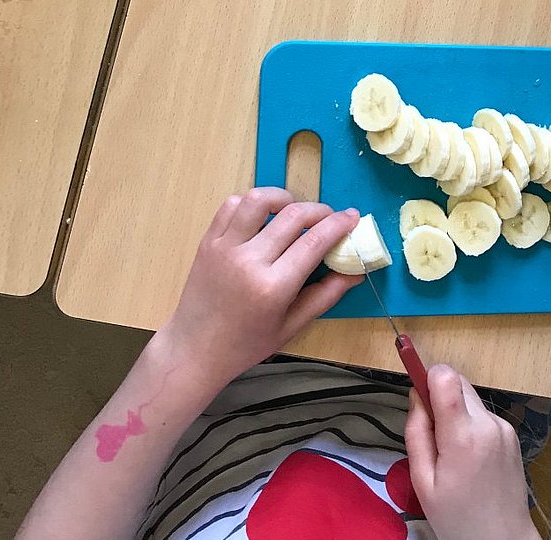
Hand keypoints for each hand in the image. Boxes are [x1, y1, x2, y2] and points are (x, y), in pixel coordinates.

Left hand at [160, 187, 362, 389]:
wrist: (195, 349)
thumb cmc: (247, 344)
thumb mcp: (292, 327)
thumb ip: (325, 296)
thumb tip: (356, 272)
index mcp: (273, 287)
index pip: (314, 241)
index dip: (339, 224)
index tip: (353, 216)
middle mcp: (249, 261)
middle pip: (293, 215)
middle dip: (320, 210)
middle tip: (330, 218)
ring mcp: (225, 247)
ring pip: (259, 200)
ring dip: (284, 198)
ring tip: (295, 211)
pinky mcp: (208, 241)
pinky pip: (232, 206)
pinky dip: (253, 203)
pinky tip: (264, 217)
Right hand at [405, 364, 540, 539]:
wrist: (502, 538)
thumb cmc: (457, 517)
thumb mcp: (422, 481)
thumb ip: (417, 433)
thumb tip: (415, 396)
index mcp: (463, 436)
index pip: (446, 377)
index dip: (427, 376)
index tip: (417, 393)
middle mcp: (488, 424)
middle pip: (458, 382)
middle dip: (439, 395)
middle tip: (430, 432)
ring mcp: (504, 428)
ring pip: (470, 397)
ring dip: (455, 410)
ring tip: (449, 450)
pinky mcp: (512, 433)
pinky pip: (483, 414)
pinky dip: (470, 423)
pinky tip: (467, 455)